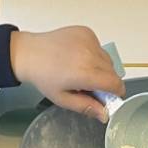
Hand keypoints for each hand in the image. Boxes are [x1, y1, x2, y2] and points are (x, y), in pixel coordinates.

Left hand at [9, 26, 124, 122]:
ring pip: (107, 58)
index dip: (117, 92)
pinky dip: (93, 54)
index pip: (115, 83)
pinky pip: (99, 46)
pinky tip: (78, 57)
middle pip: (113, 71)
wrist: (30, 53)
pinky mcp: (86, 32)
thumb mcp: (63, 99)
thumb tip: (104, 115)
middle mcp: (90, 55)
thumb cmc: (44, 78)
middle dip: (106, 80)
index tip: (111, 96)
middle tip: (90, 85)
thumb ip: (86, 107)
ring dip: (100, 67)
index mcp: (86, 73)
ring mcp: (89, 40)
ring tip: (82, 70)